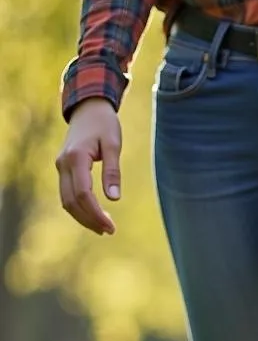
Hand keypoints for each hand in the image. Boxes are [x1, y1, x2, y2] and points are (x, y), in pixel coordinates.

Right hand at [56, 98, 121, 234]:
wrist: (88, 109)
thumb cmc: (104, 125)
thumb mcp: (113, 145)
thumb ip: (112, 171)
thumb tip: (114, 198)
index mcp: (75, 158)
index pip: (83, 194)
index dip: (96, 214)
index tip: (111, 227)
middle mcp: (63, 164)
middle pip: (72, 201)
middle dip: (90, 220)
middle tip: (110, 231)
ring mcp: (61, 167)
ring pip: (66, 200)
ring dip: (83, 217)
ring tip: (104, 228)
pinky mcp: (63, 169)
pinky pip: (67, 194)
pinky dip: (79, 208)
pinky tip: (94, 215)